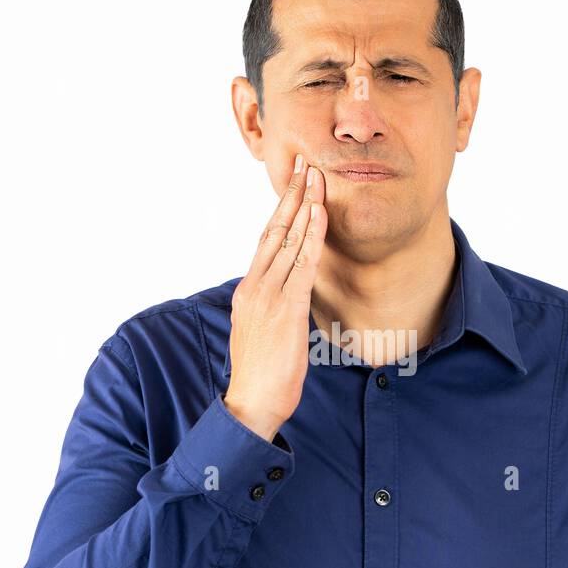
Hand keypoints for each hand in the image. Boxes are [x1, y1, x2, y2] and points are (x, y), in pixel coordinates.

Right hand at [223, 154, 328, 442]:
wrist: (252, 403)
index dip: (281, 210)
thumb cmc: (261, 375)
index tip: (294, 184)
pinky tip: (320, 214)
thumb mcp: (261, 332)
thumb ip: (271, 308)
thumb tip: (288, 295)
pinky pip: (303, 265)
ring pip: (288, 241)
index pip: (266, 241)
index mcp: (247, 290)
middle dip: (292, 195)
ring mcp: (268, 296)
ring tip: (317, 177)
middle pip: (274, 230)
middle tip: (305, 164)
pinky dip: (312, 236)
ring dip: (304, 206)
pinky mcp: (285, 309)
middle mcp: (254, 286)